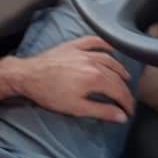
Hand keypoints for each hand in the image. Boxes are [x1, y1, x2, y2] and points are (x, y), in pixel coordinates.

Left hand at [6, 36, 134, 122]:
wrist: (28, 76)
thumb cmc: (50, 94)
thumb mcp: (77, 108)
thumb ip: (101, 111)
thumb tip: (121, 116)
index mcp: (95, 78)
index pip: (119, 90)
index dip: (127, 102)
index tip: (129, 112)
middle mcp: (93, 61)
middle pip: (116, 76)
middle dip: (124, 89)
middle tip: (127, 99)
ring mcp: (83, 51)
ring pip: (108, 58)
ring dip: (119, 68)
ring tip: (124, 77)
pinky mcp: (73, 45)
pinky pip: (93, 41)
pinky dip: (105, 44)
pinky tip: (110, 49)